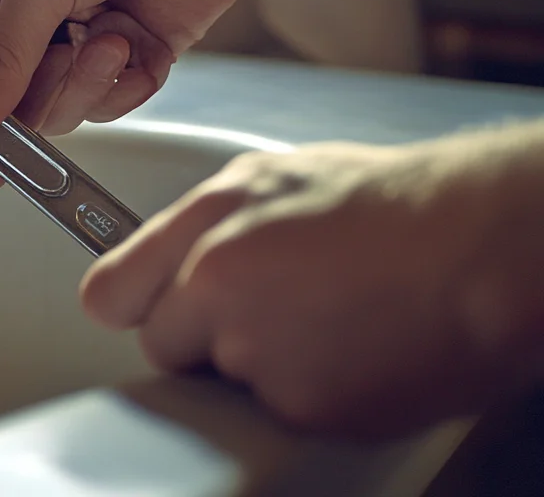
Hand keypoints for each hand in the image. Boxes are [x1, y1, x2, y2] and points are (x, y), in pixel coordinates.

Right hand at [0, 0, 255, 188]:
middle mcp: (20, 4)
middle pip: (2, 94)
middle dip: (33, 95)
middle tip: (54, 83)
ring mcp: (71, 31)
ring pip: (54, 105)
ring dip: (83, 83)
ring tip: (110, 42)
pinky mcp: (121, 53)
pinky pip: (104, 102)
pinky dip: (120, 84)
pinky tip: (134, 45)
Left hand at [79, 131, 543, 436]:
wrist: (481, 252)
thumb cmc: (388, 205)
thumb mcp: (269, 179)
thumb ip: (196, 224)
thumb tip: (153, 255)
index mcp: (205, 236)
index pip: (109, 296)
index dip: (135, 299)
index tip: (152, 301)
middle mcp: (220, 298)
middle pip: (164, 345)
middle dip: (201, 333)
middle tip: (265, 303)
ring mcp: (261, 360)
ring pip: (227, 377)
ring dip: (261, 360)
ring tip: (326, 315)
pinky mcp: (305, 411)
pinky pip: (280, 409)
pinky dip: (309, 390)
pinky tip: (351, 348)